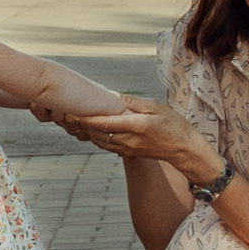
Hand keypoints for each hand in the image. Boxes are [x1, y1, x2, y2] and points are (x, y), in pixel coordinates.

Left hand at [52, 98, 213, 172]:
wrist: (183, 149)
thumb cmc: (172, 123)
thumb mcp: (155, 106)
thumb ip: (132, 102)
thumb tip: (112, 96)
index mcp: (136, 126)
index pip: (104, 123)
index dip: (86, 118)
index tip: (72, 110)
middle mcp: (129, 140)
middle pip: (97, 133)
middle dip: (80, 124)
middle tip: (65, 112)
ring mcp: (127, 149)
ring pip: (99, 141)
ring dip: (85, 132)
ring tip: (72, 119)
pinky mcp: (127, 153)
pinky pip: (106, 146)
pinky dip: (95, 137)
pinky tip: (89, 129)